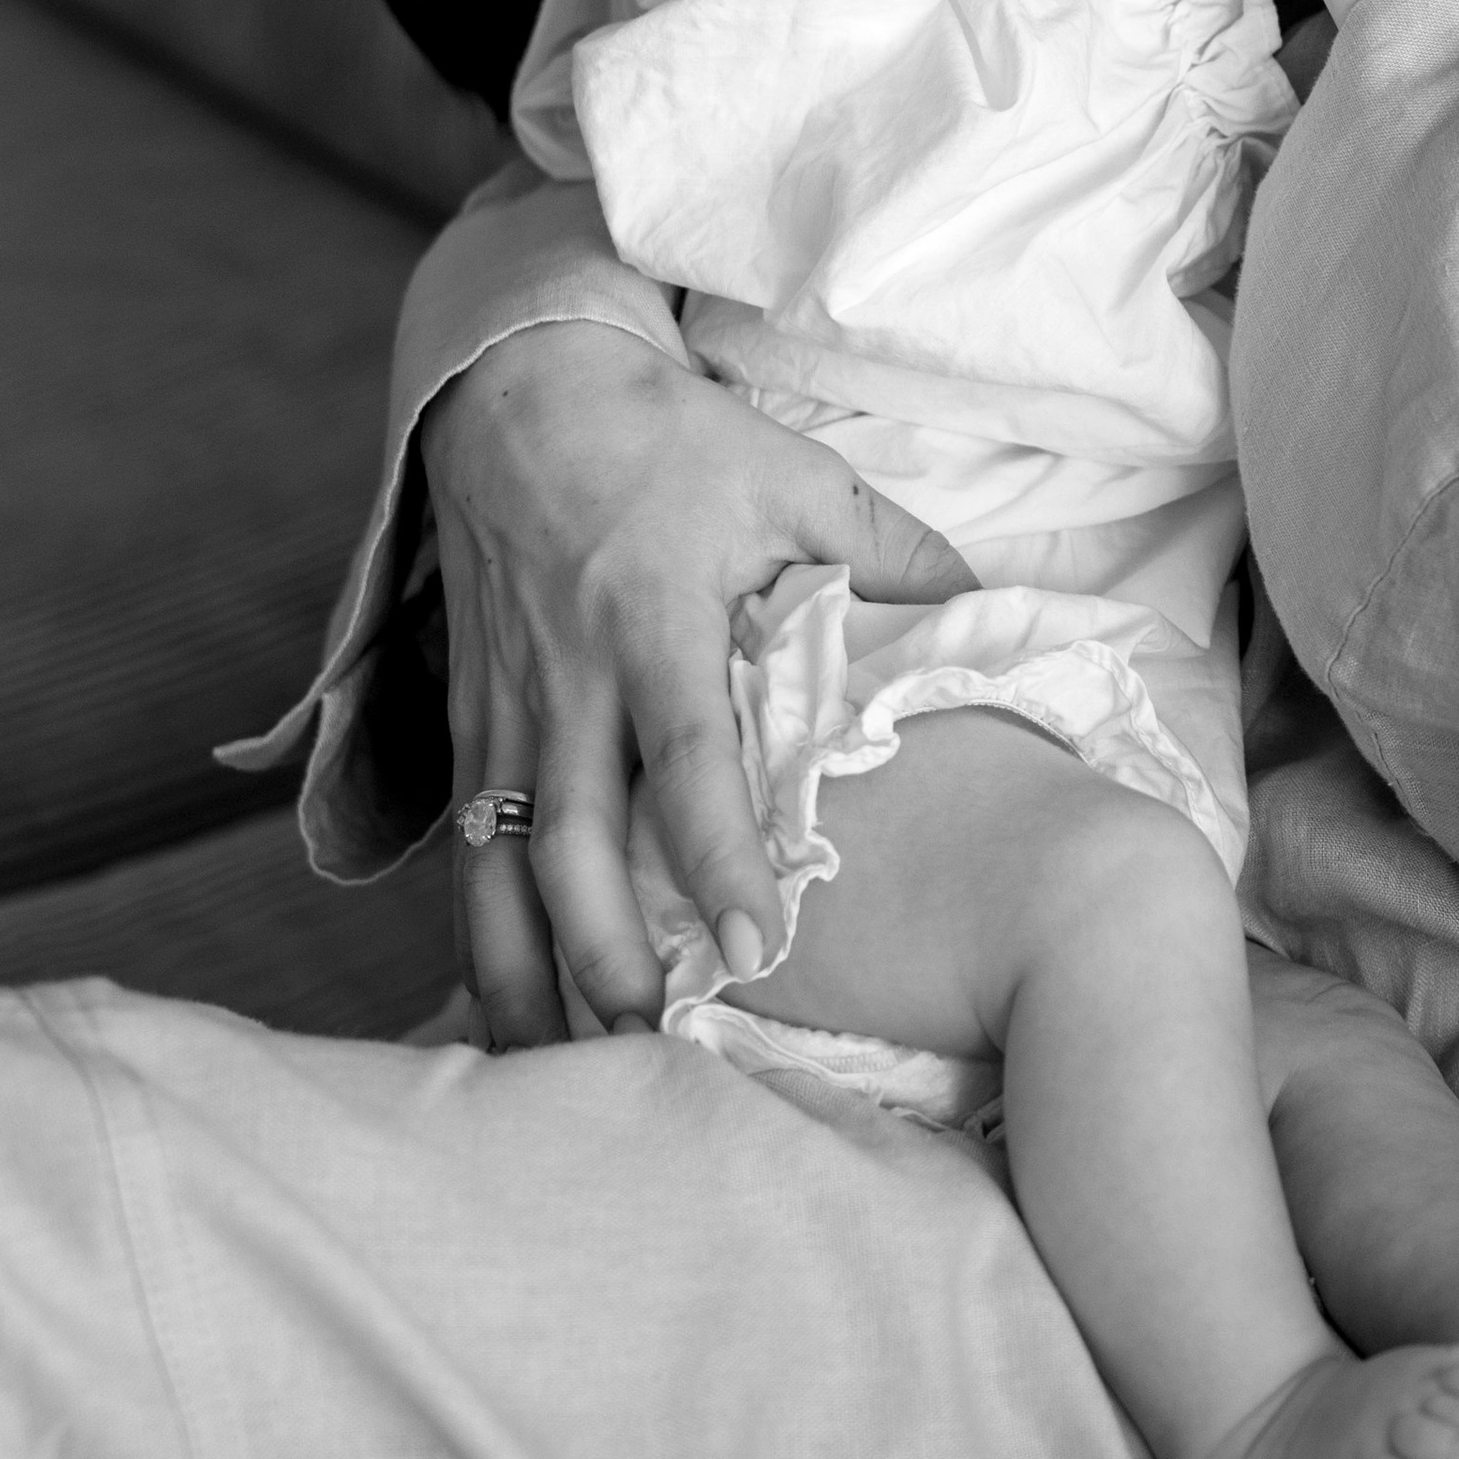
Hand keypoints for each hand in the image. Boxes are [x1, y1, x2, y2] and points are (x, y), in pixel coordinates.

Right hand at [425, 321, 973, 1047]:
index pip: (686, 757)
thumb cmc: (667, 440)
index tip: (758, 946)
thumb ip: (891, 551)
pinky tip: (508, 1012)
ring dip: (526, 973)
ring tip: (574, 1067)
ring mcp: (505, 709)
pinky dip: (482, 936)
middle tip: (657, 1042)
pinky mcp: (467, 725)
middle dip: (606, 953)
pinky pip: (465, 850)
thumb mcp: (790, 474)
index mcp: (653, 618)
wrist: (516, 392)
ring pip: (495, 869)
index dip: (717, 856)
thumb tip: (993, 607)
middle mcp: (568, 679)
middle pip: (570, 844)